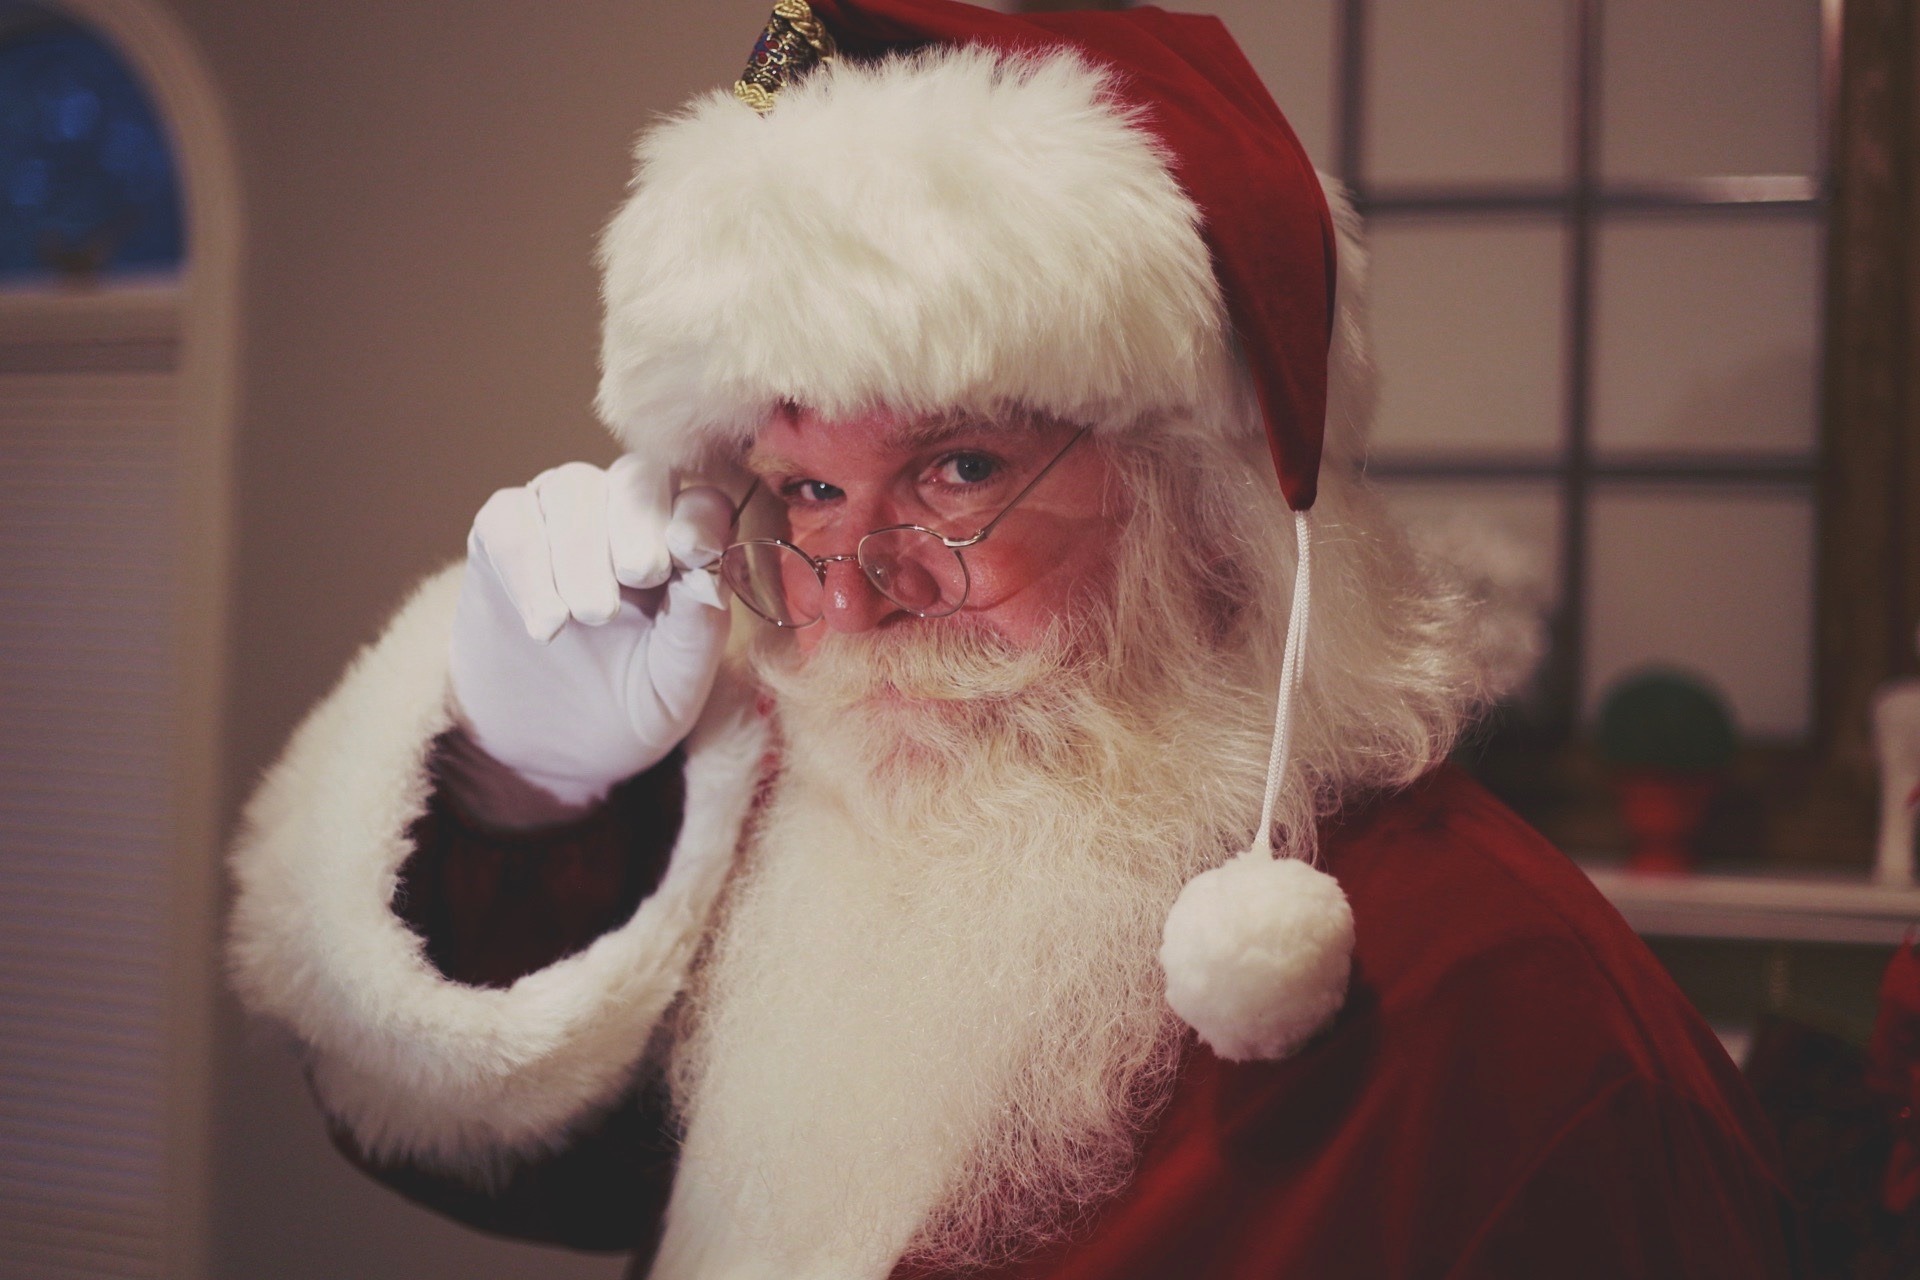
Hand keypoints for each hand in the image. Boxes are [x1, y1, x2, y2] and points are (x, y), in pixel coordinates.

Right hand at [449, 456, 733, 807]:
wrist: (546, 739)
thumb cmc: (627, 699)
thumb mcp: (675, 681)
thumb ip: (698, 626)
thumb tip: (709, 572)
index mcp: (682, 540)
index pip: (701, 503)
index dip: (698, 519)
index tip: (691, 552)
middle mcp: (623, 510)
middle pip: (636, 477)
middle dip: (638, 527)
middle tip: (637, 580)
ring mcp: (559, 513)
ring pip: (572, 489)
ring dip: (582, 552)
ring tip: (590, 617)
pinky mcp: (501, 530)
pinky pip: (510, 519)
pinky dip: (527, 568)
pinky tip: (547, 624)